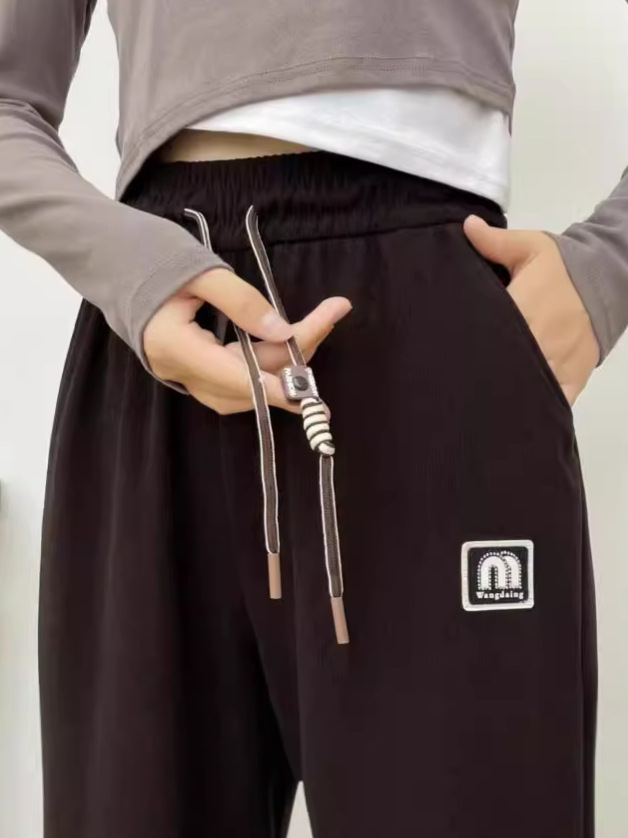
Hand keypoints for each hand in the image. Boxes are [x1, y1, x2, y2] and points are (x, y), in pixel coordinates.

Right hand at [144, 267, 351, 413]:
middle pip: (243, 385)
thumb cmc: (150, 256)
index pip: (233, 378)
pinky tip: (281, 341)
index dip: (274, 388)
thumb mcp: (201, 271)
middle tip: (328, 317)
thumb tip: (282, 332)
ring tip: (312, 325)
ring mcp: (180, 372)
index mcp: (174, 347)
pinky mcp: (188, 366)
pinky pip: (231, 378)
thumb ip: (243, 303)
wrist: (108, 256)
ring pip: (239, 386)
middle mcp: (177, 370)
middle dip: (289, 360)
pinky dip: (260, 364)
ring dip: (278, 363)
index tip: (310, 394)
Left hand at [463, 215, 599, 405]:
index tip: (447, 354)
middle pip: (500, 368)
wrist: (607, 283)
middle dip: (478, 375)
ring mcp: (557, 365)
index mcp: (523, 311)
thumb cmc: (563, 267)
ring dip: (502, 396)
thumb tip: (466, 226)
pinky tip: (511, 415)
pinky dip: (534, 410)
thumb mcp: (530, 248)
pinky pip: (552, 403)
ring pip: (524, 389)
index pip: (487, 335)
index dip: (465, 348)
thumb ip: (494, 242)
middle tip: (455, 381)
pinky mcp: (572, 380)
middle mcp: (538, 343)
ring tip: (476, 404)